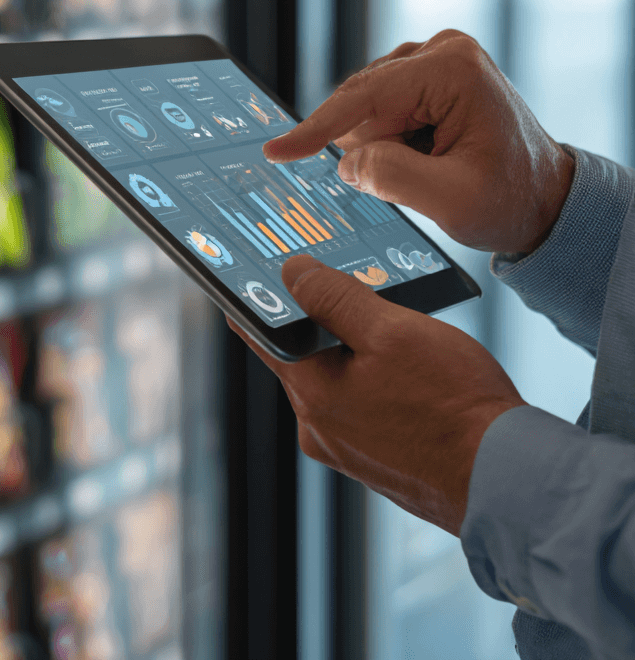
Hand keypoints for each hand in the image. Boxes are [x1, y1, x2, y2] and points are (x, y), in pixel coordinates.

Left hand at [232, 255, 525, 534]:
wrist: (509, 483)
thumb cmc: (454, 405)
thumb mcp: (391, 331)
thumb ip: (334, 298)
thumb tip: (292, 272)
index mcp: (311, 393)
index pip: (261, 334)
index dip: (255, 298)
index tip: (246, 274)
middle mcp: (319, 428)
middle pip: (301, 357)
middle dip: (317, 321)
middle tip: (335, 283)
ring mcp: (347, 450)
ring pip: (335, 382)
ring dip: (351, 352)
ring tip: (385, 324)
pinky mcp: (377, 462)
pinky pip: (360, 408)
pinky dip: (372, 382)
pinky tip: (406, 369)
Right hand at [263, 30, 574, 254]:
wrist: (546, 200)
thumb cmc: (510, 200)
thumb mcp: (452, 201)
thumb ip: (392, 178)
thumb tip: (347, 161)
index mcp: (452, 69)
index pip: (363, 98)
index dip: (314, 129)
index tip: (275, 152)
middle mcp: (442, 50)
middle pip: (363, 104)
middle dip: (373, 148)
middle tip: (420, 177)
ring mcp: (435, 59)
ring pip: (367, 109)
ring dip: (383, 146)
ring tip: (431, 166)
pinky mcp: (428, 75)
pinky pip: (379, 110)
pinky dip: (390, 140)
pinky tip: (424, 154)